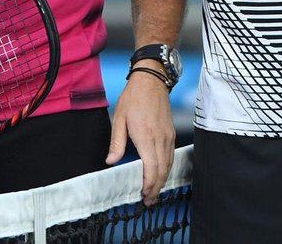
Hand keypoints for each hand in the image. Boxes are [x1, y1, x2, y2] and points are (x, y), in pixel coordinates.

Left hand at [106, 67, 175, 204]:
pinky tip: (160, 175)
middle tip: (148, 201)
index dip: (148, 184)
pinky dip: (166, 169)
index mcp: (145, 136)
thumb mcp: (119, 118)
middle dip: (156, 188)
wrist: (151, 80)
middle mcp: (160, 139)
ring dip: (162, 181)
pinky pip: (170, 156)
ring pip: (168, 165)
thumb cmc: (133, 98)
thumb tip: (111, 161)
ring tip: (153, 193)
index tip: (143, 195)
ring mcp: (168, 136)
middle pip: (162, 170)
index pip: (151, 168)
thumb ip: (116, 142)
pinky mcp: (170, 133)